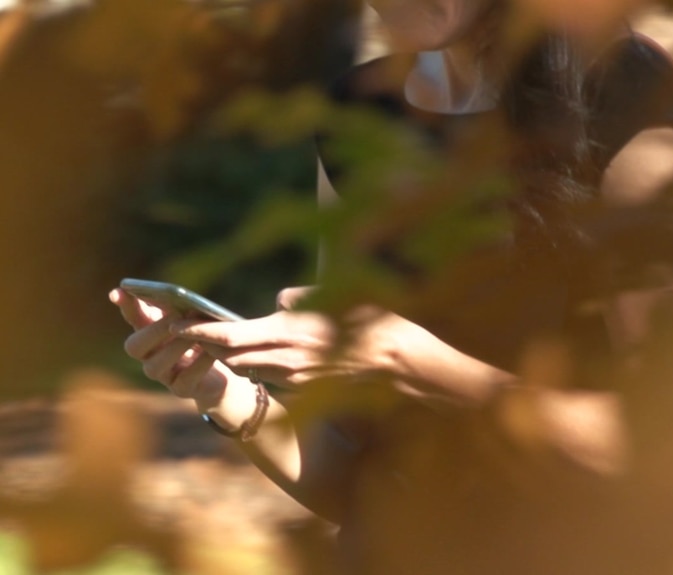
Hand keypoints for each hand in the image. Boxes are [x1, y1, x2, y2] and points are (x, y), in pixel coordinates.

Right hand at [109, 288, 238, 404]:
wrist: (222, 371)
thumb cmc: (203, 339)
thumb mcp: (192, 320)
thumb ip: (177, 307)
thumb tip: (170, 292)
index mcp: (149, 333)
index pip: (132, 318)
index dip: (125, 306)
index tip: (118, 292)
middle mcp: (149, 356)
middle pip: (134, 347)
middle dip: (154, 330)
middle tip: (176, 315)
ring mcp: (163, 375)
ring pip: (155, 366)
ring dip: (176, 348)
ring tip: (196, 335)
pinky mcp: (182, 389)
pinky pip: (185, 380)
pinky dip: (199, 364)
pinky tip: (211, 352)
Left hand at [169, 305, 398, 388]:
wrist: (395, 360)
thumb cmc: (367, 319)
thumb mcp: (329, 295)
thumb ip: (295, 299)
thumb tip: (278, 304)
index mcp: (286, 333)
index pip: (229, 335)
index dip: (198, 331)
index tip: (177, 324)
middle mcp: (283, 360)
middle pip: (231, 355)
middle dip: (210, 343)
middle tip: (190, 328)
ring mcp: (293, 377)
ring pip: (249, 366)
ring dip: (233, 354)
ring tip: (220, 338)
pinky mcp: (304, 387)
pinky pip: (271, 374)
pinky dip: (259, 363)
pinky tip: (262, 351)